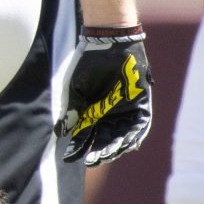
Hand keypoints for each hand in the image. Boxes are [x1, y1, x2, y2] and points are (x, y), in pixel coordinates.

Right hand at [56, 26, 152, 166]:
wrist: (110, 44)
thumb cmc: (88, 64)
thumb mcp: (75, 88)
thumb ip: (71, 110)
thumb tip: (61, 132)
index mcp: (91, 112)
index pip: (84, 135)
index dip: (77, 146)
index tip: (70, 157)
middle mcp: (108, 114)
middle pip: (104, 139)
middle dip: (99, 151)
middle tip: (92, 160)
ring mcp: (125, 110)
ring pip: (122, 136)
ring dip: (116, 147)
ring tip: (108, 155)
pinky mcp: (141, 105)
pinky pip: (140, 125)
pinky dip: (136, 135)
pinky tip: (129, 145)